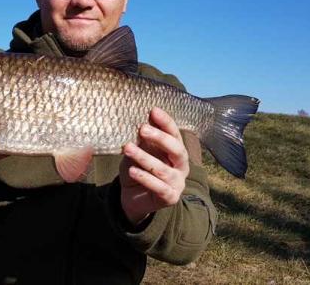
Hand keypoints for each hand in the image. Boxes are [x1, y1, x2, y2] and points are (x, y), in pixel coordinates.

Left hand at [119, 107, 189, 226]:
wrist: (132, 197)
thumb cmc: (138, 169)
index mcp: (176, 151)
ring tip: (128, 148)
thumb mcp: (138, 151)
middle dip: (160, 138)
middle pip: (177, 150)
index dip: (166, 122)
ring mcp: (178, 183)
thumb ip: (142, 139)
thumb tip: (140, 120)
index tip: (153, 110)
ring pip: (164, 170)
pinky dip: (145, 178)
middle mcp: (181, 166)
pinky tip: (132, 171)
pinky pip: (159, 187)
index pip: (175, 134)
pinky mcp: (170, 197)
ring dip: (145, 158)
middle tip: (142, 129)